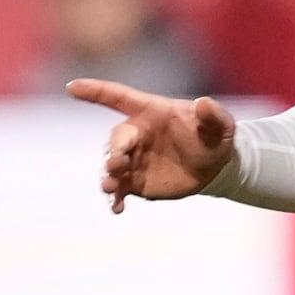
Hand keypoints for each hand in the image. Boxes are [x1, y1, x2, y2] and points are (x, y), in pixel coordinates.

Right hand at [72, 80, 236, 211]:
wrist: (215, 167)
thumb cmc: (213, 137)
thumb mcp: (221, 124)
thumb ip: (213, 114)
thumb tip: (203, 102)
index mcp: (150, 112)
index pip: (118, 97)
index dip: (95, 91)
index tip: (73, 86)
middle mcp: (136, 134)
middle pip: (117, 138)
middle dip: (113, 150)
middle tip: (118, 162)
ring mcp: (132, 159)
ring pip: (112, 165)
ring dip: (109, 175)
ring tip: (111, 187)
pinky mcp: (135, 181)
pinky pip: (120, 190)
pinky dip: (115, 199)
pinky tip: (117, 208)